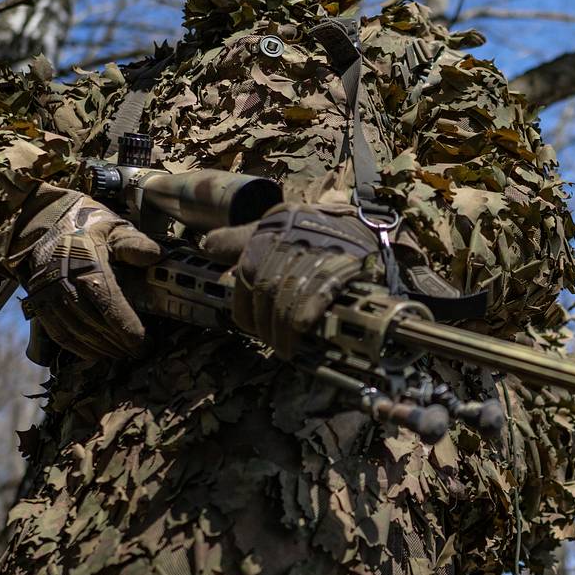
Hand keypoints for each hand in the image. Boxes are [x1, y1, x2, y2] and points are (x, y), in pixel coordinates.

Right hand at [18, 195, 162, 358]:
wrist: (43, 224)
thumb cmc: (87, 227)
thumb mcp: (114, 228)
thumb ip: (135, 244)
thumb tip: (157, 257)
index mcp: (86, 263)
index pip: (109, 304)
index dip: (127, 328)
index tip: (144, 343)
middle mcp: (64, 281)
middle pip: (94, 323)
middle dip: (118, 342)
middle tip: (138, 352)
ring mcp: (48, 294)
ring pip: (76, 332)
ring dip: (100, 348)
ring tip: (121, 354)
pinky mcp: (39, 303)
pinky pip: (58, 333)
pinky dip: (78, 348)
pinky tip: (95, 353)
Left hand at [201, 203, 379, 357]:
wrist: (367, 226)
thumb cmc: (316, 232)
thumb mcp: (277, 226)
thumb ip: (242, 240)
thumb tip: (207, 245)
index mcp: (270, 231)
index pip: (246, 275)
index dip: (246, 309)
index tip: (254, 329)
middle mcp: (288, 238)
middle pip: (266, 290)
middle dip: (267, 324)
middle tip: (275, 344)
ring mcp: (316, 250)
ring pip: (288, 294)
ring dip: (284, 327)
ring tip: (288, 348)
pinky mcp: (343, 263)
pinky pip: (319, 290)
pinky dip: (307, 309)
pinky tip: (303, 327)